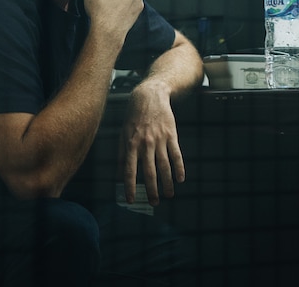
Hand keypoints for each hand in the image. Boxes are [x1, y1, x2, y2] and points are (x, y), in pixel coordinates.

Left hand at [119, 81, 184, 204]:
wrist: (151, 96)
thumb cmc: (134, 116)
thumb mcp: (122, 133)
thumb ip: (121, 154)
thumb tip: (118, 175)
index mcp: (131, 144)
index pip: (130, 171)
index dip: (130, 187)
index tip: (131, 200)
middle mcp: (145, 144)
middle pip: (149, 172)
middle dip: (152, 190)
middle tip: (154, 203)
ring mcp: (160, 139)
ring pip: (164, 165)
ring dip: (167, 182)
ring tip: (169, 195)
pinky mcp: (172, 135)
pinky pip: (176, 154)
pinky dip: (179, 167)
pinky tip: (181, 178)